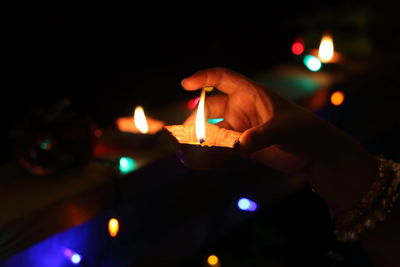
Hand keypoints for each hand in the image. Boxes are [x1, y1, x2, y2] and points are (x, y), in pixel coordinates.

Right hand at [182, 67, 376, 212]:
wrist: (315, 154)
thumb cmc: (304, 130)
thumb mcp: (284, 129)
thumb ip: (261, 136)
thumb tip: (239, 146)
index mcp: (251, 94)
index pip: (223, 79)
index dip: (203, 78)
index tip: (186, 84)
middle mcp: (242, 109)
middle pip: (210, 108)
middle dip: (195, 117)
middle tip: (184, 133)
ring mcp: (240, 128)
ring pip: (212, 130)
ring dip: (200, 138)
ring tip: (188, 149)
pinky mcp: (242, 147)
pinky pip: (220, 148)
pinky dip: (210, 153)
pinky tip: (203, 161)